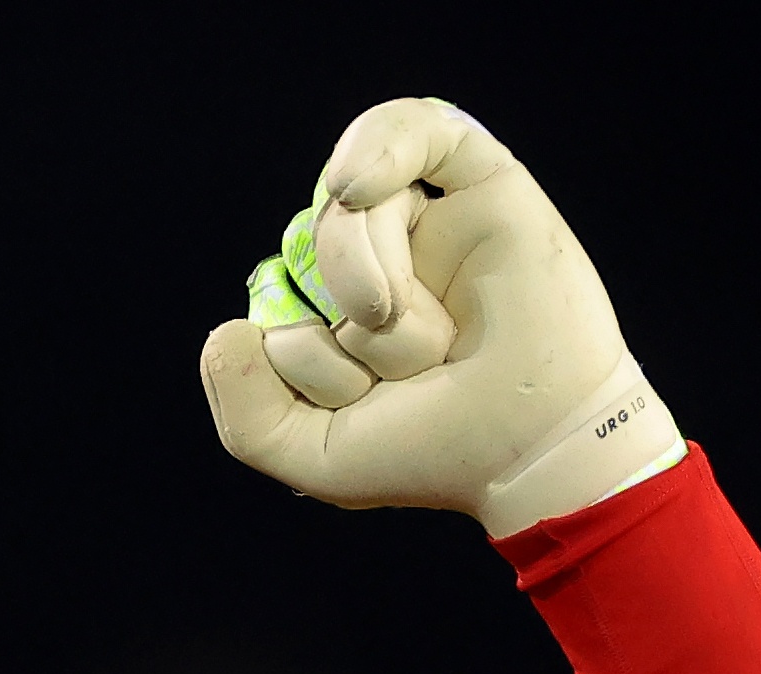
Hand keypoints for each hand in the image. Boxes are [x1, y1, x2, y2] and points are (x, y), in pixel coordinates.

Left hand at [199, 100, 682, 537]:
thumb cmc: (433, 453)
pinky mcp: (480, 184)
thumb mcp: (314, 458)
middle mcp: (374, 259)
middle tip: (414, 373)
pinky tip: (360, 185)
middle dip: (345, 330)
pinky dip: (377, 146)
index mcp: (331, 313)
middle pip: (305, 248)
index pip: (271, 301)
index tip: (364, 404)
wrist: (531, 448)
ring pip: (346, 206)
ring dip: (367, 277)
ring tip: (425, 333)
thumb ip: (244, 415)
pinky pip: (412, 127)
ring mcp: (426, 221)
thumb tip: (229, 328)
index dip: (301, 358)